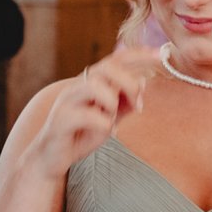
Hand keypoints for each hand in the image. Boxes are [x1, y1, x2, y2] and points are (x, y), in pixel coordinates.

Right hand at [38, 45, 160, 173]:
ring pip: (95, 85)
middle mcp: (78, 86)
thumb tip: (143, 84)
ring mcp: (67, 101)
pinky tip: (105, 132)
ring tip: (113, 117)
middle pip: (107, 67)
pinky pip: (88, 115)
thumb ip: (125, 102)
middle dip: (129, 83)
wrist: (51, 158)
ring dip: (113, 101)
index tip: (159, 54)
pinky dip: (104, 124)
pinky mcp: (60, 120)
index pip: (115, 59)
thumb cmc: (81, 134)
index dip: (137, 54)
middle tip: (138, 104)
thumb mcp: (109, 117)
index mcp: (91, 83)